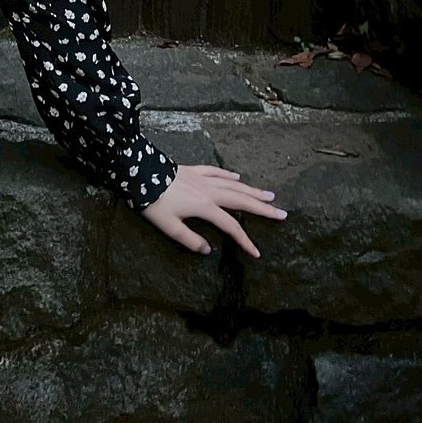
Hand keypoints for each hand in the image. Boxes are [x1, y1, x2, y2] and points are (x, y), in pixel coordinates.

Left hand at [139, 164, 286, 258]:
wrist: (139, 173)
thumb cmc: (153, 202)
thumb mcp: (169, 227)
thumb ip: (190, 240)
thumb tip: (208, 250)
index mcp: (205, 207)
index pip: (231, 226)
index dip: (245, 240)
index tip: (257, 252)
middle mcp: (209, 191)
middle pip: (241, 200)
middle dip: (262, 208)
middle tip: (282, 213)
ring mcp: (202, 178)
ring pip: (233, 185)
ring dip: (252, 191)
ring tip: (269, 195)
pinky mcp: (193, 170)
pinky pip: (216, 172)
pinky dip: (228, 175)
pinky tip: (237, 177)